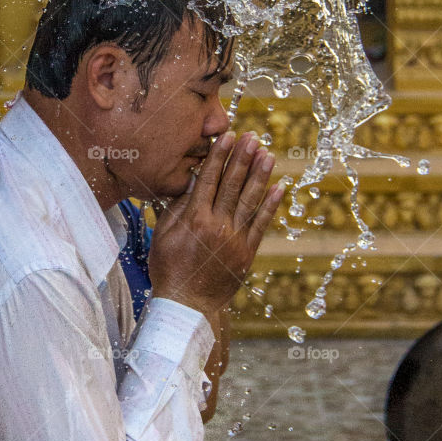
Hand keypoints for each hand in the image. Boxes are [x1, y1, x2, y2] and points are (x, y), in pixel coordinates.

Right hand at [148, 131, 283, 322]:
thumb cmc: (168, 269)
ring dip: (260, 175)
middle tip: (251, 136)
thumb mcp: (162, 236)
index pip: (209, 180)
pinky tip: (279, 187)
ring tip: (268, 153)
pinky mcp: (246, 252)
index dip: (219, 156)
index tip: (227, 136)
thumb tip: (190, 182)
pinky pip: (261, 224)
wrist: (187, 304)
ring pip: (250, 200)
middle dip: (242, 158)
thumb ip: (176, 208)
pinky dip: (271, 205)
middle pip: (232, 185)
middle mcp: (216, 226)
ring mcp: (234, 239)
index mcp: (193, 219)